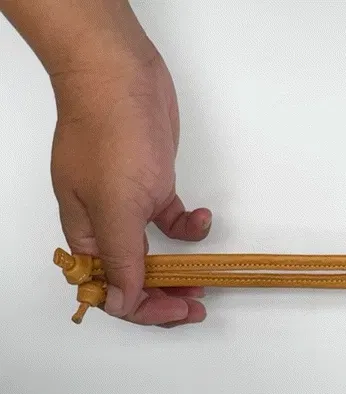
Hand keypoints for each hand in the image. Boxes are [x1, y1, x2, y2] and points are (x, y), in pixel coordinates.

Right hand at [50, 50, 211, 326]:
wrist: (120, 75)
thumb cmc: (111, 134)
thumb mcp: (115, 206)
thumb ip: (120, 257)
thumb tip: (121, 302)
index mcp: (88, 235)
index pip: (112, 289)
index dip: (146, 308)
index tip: (181, 310)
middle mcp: (105, 225)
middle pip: (133, 276)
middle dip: (165, 295)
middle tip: (197, 302)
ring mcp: (128, 204)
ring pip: (152, 253)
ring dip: (177, 268)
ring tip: (204, 277)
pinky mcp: (151, 184)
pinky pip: (169, 219)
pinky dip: (187, 226)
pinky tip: (202, 218)